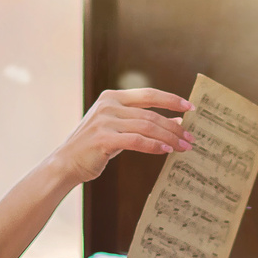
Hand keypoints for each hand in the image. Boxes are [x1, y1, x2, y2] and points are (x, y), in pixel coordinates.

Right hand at [51, 88, 192, 183]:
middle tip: (191, 138)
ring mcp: (105, 121)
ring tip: (184, 146)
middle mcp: (108, 105)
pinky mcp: (104, 138)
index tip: (190, 106)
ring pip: (147, 127)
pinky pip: (136, 141)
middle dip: (174, 126)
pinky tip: (167, 151)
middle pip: (150, 114)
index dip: (171, 99)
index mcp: (112, 97)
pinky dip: (154, 146)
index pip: (148, 94)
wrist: (66, 163)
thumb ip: (143, 123)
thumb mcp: (120, 129)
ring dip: (169, 138)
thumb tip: (176, 121)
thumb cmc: (95, 147)